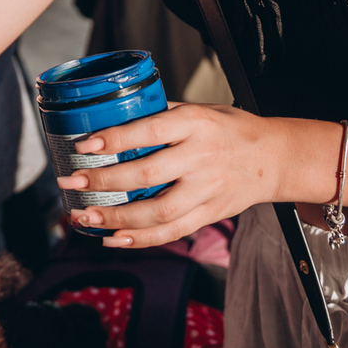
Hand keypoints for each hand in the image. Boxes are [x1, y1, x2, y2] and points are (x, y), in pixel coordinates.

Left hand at [55, 103, 289, 247]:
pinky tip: (114, 238)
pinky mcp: (211, 214)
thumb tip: (112, 116)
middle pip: (148, 174)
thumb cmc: (229, 128)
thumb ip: (160, 114)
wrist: (274, 157)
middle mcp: (201, 157)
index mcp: (195, 123)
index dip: (115, 140)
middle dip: (104, 181)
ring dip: (116, 218)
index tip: (84, 145)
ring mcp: (207, 189)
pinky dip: (141, 239)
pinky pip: (173, 232)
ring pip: (158, 211)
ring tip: (85, 216)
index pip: (150, 131)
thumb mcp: (198, 108)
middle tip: (73, 182)